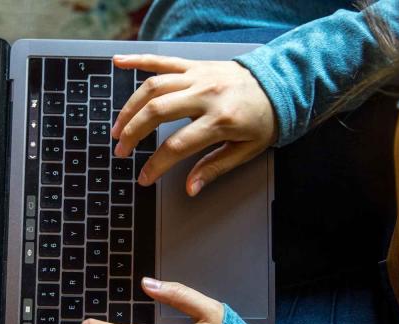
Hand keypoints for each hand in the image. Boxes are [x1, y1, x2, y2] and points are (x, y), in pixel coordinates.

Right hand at [112, 54, 277, 195]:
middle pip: (157, 112)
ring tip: (118, 127)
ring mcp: (198, 76)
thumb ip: (214, 168)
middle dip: (133, 134)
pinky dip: (138, 60)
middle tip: (121, 151)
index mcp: (221, 119)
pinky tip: (119, 63)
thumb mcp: (245, 151)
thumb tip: (191, 188)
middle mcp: (206, 94)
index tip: (144, 178)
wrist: (280, 84)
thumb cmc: (264, 120)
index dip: (156, 165)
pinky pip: (162, 60)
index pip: (177, 145)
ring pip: (153, 88)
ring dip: (130, 108)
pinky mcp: (195, 65)